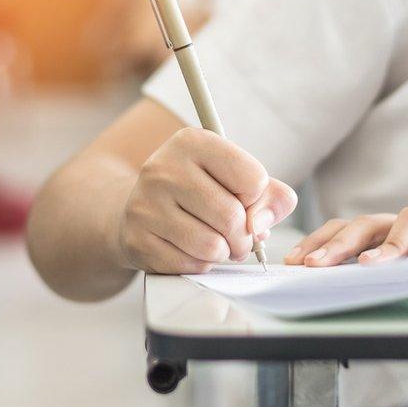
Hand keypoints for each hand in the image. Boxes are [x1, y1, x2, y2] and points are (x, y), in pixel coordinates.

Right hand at [117, 128, 297, 273]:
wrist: (141, 207)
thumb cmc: (199, 191)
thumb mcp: (235, 178)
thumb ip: (270, 195)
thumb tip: (260, 226)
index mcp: (192, 141)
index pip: (253, 178)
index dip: (256, 198)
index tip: (241, 198)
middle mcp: (164, 168)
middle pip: (232, 217)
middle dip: (244, 236)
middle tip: (237, 236)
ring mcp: (146, 205)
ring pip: (213, 246)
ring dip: (223, 252)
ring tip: (215, 242)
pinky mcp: (137, 240)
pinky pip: (191, 265)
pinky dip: (201, 264)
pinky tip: (190, 249)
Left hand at [285, 207, 407, 266]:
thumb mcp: (398, 270)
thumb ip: (367, 273)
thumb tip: (322, 286)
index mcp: (384, 231)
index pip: (343, 228)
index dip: (317, 240)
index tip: (293, 261)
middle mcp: (405, 224)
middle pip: (367, 223)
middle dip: (337, 243)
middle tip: (315, 265)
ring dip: (386, 244)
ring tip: (366, 266)